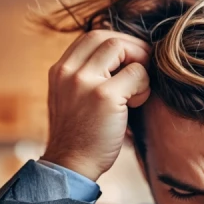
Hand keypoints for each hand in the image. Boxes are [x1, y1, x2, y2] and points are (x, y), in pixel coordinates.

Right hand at [42, 30, 150, 181]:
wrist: (71, 166)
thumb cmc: (80, 136)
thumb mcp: (73, 98)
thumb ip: (88, 76)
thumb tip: (124, 57)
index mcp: (60, 70)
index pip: (91, 37)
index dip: (117, 43)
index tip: (130, 62)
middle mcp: (68, 71)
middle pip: (105, 36)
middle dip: (131, 48)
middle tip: (144, 68)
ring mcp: (84, 82)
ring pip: (119, 47)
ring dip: (138, 64)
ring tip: (137, 90)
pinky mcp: (103, 96)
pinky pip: (136, 74)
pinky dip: (143, 86)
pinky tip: (136, 104)